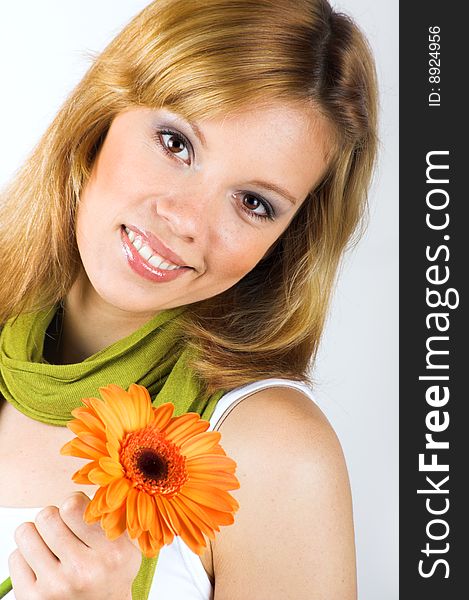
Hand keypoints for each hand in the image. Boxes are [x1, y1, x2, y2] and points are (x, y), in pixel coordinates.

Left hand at [8, 492, 141, 599]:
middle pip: (46, 515)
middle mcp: (83, 570)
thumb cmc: (111, 576)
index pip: (72, 505)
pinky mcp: (31, 599)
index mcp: (111, 553)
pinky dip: (26, 557)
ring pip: (26, 532)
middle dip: (53, 518)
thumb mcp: (127, 547)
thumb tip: (94, 478)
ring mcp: (54, 587)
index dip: (73, 503)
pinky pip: (14, 556)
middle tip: (63, 530)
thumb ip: (112, 517)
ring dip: (37, 534)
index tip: (78, 513)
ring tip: (50, 545)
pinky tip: (43, 565)